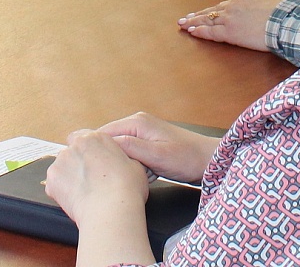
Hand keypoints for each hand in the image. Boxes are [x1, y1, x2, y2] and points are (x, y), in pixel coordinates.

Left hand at [44, 128, 150, 220]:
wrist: (112, 210)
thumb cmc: (126, 189)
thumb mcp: (134, 165)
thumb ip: (122, 158)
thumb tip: (121, 163)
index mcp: (96, 138)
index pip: (83, 137)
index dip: (87, 151)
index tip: (92, 162)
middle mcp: (76, 145)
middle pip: (71, 152)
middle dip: (77, 164)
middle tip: (89, 180)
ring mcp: (61, 161)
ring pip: (61, 168)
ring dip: (69, 177)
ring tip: (84, 193)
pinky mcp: (52, 179)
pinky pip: (54, 184)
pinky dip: (61, 192)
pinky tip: (76, 200)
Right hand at [97, 112, 221, 184]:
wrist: (209, 160)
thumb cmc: (187, 159)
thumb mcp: (158, 156)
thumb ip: (132, 148)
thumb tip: (106, 144)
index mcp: (137, 123)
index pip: (103, 133)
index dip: (95, 149)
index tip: (90, 167)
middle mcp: (137, 124)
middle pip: (109, 142)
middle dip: (111, 160)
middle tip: (115, 175)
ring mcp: (142, 133)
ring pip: (119, 151)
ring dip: (123, 164)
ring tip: (134, 175)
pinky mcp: (147, 144)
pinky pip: (130, 155)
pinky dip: (133, 166)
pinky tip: (143, 175)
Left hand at [177, 0, 280, 51]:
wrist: (284, 22)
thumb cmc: (284, 15)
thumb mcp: (269, 2)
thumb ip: (258, 6)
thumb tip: (260, 12)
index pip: (228, 4)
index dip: (217, 10)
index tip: (210, 13)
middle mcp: (234, 3)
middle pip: (214, 9)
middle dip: (200, 14)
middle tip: (187, 17)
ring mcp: (230, 17)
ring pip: (208, 19)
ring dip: (195, 21)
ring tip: (184, 23)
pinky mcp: (229, 31)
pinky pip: (211, 31)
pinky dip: (200, 31)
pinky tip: (192, 31)